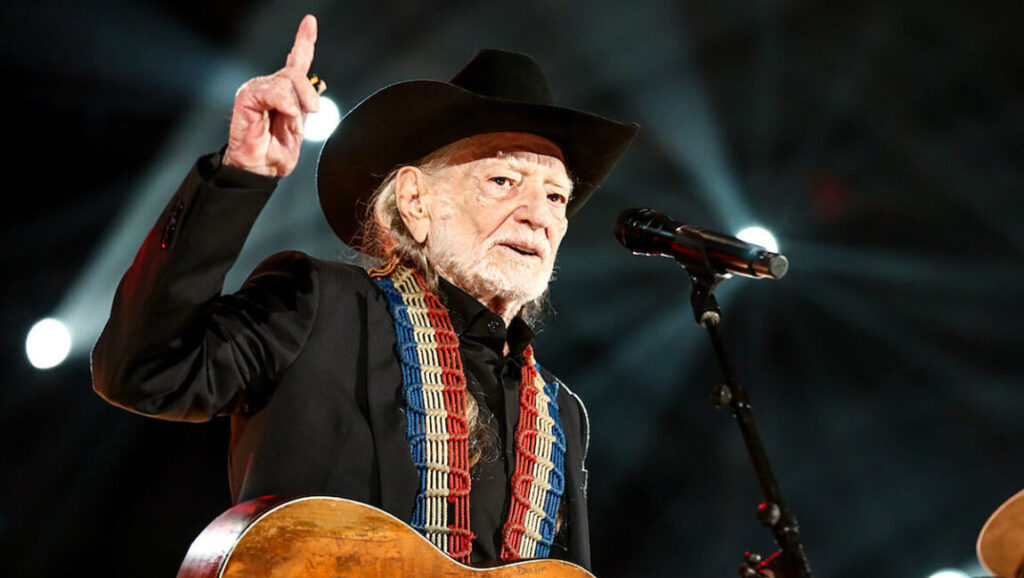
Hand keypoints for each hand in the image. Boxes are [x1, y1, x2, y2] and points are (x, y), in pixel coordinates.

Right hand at [223, 14, 324, 176]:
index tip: (310, 22)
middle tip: (312, 111)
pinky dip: (284, 103)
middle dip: (308, 93)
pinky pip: (273, 91)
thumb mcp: (299, 128)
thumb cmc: (275, 153)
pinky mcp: (247, 96)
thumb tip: (316, 89)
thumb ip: (304, 106)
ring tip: (292, 119)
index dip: (303, 41)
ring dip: (297, 102)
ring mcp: (256, 90)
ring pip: (287, 80)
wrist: (260, 169)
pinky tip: (285, 114)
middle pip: (296, 72)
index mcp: (283, 93)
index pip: (295, 61)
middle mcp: (268, 87)